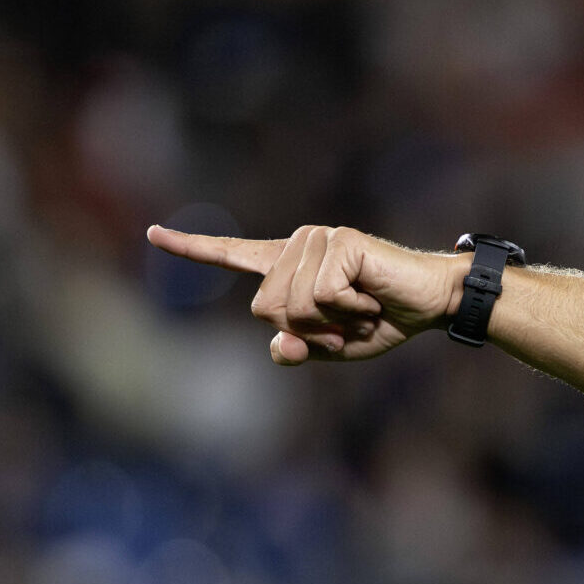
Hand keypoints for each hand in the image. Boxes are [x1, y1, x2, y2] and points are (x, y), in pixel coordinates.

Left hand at [145, 223, 466, 364]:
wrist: (430, 304)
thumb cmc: (382, 322)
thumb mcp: (332, 348)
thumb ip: (298, 350)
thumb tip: (277, 348)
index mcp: (288, 267)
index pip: (232, 255)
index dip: (192, 248)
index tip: (152, 233)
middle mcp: (296, 246)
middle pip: (265, 308)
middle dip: (306, 330)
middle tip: (345, 323)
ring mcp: (316, 240)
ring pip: (292, 305)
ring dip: (332, 323)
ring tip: (361, 309)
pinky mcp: (338, 242)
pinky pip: (322, 296)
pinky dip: (349, 312)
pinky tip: (370, 299)